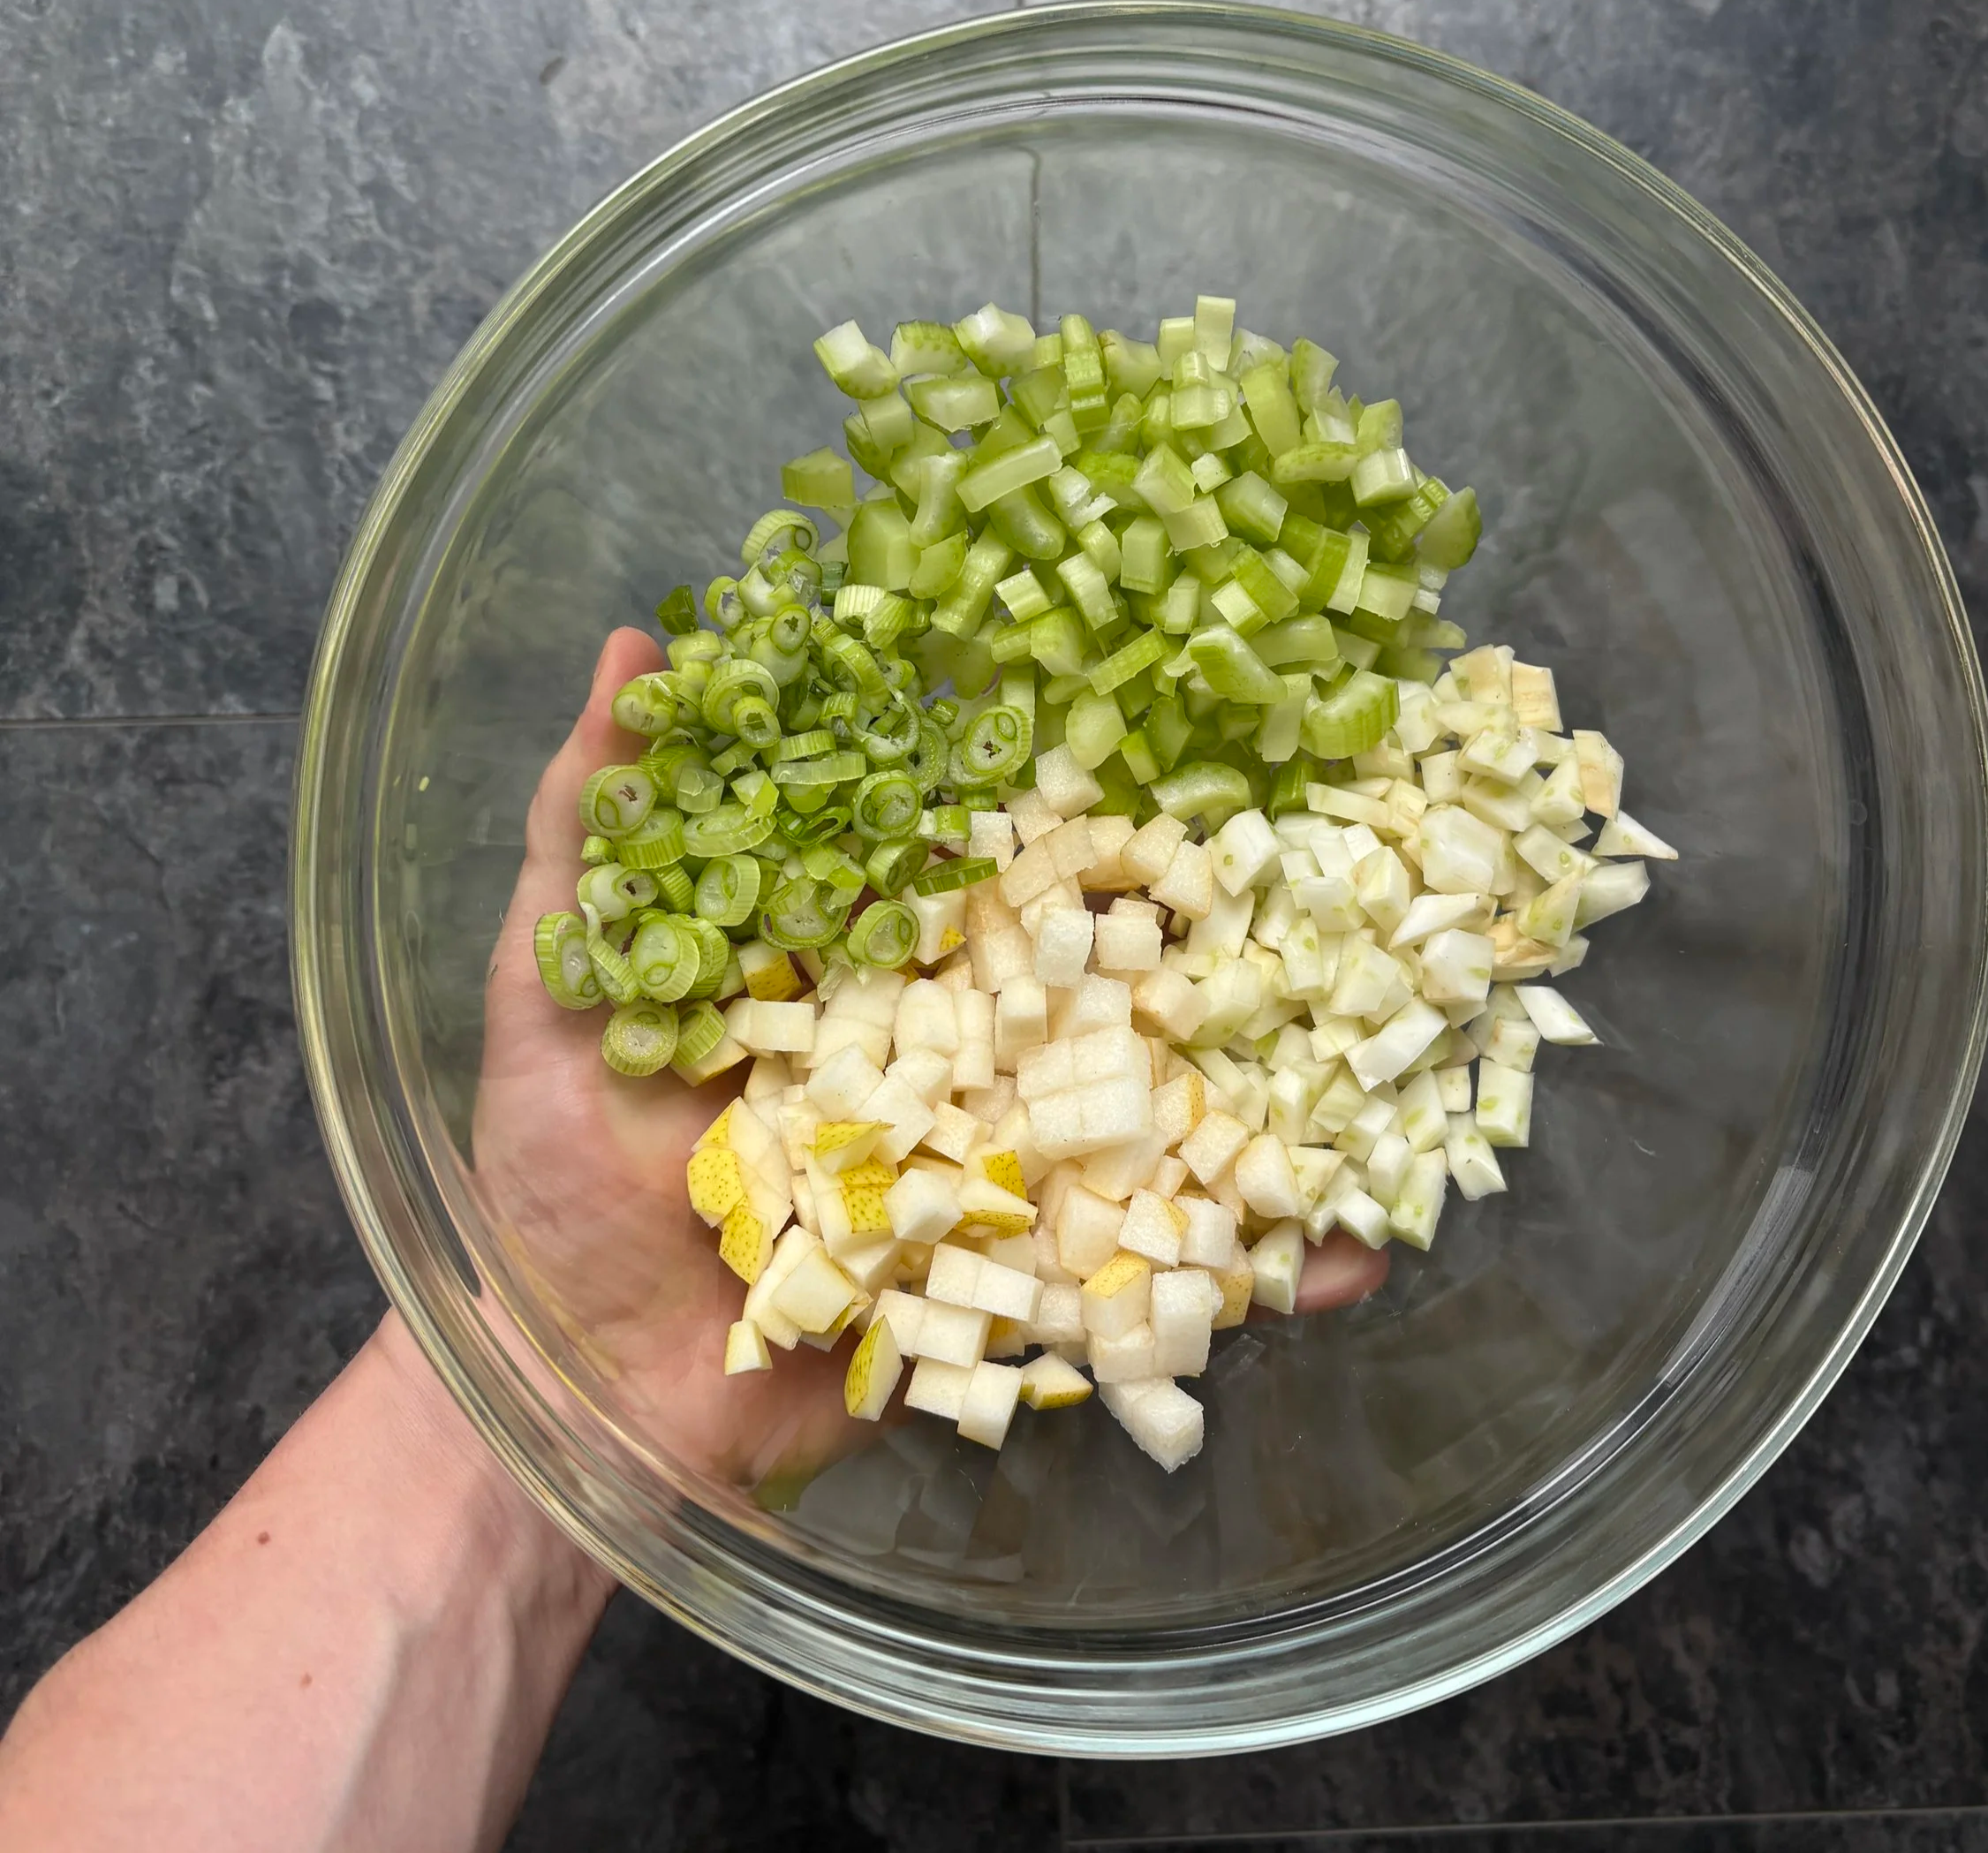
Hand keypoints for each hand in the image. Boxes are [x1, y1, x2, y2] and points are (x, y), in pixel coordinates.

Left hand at [468, 631, 1388, 1491]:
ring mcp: (989, 1179)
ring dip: (1260, 1105)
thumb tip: (629, 645)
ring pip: (1142, 1127)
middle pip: (1084, 994)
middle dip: (1195, 943)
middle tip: (1323, 879)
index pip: (974, 878)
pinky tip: (1346, 1258)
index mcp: (858, 978)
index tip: (1150, 738)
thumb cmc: (556, 1192)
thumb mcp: (550, 999)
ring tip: (1376, 1063)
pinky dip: (1248, 1279)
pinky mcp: (1011, 1295)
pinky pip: (1139, 1281)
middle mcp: (943, 1064)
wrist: (582, 1404)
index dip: (1053, 812)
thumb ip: (590, 839)